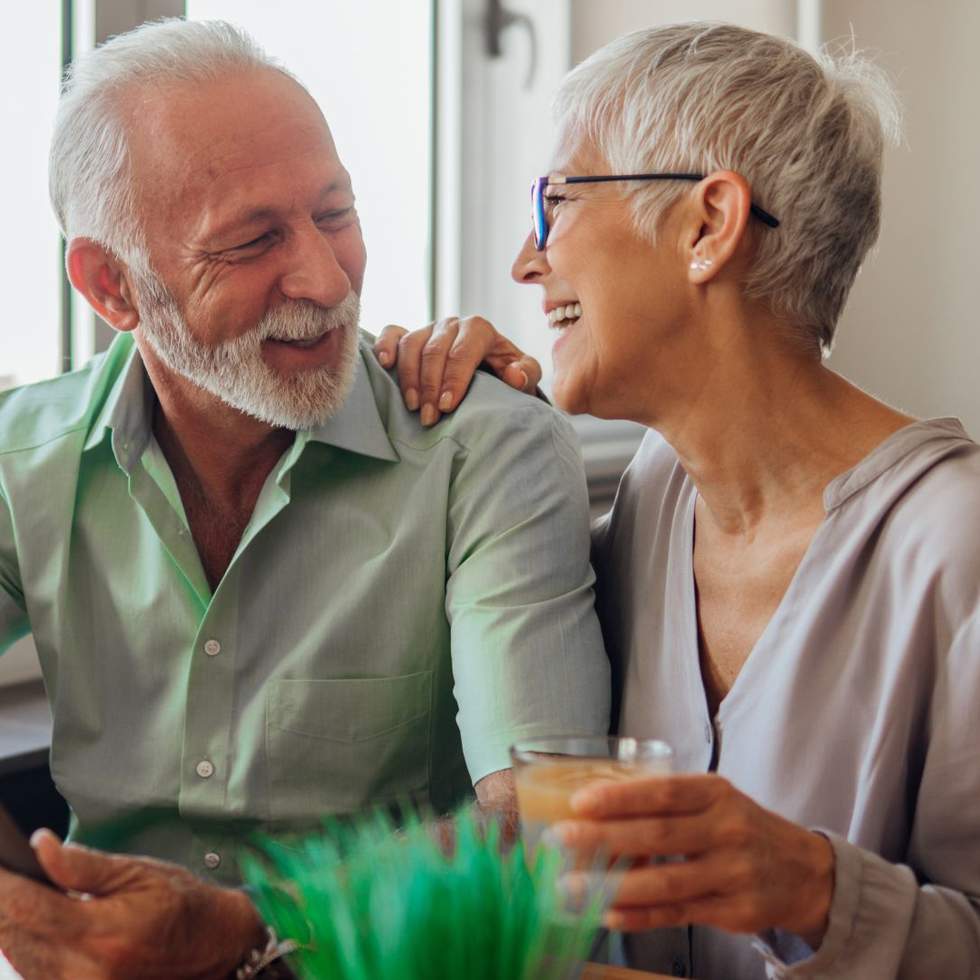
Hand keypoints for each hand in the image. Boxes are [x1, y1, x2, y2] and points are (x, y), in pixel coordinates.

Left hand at [0, 829, 265, 979]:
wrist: (210, 946)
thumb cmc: (180, 904)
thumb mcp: (139, 871)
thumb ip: (84, 864)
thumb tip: (41, 846)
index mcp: (102, 933)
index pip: (26, 908)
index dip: (3, 882)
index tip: (0, 862)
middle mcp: (82, 972)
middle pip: (13, 934)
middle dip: (6, 900)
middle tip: (11, 871)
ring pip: (17, 955)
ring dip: (13, 924)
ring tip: (28, 893)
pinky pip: (32, 971)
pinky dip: (27, 944)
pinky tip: (39, 923)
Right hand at [373, 316, 541, 425]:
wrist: (491, 368)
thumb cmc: (506, 373)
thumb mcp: (525, 374)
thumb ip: (526, 373)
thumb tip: (514, 375)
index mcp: (479, 329)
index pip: (463, 352)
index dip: (454, 379)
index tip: (448, 407)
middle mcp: (452, 325)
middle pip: (434, 351)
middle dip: (430, 387)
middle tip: (429, 418)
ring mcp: (429, 329)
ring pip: (412, 345)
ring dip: (409, 377)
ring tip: (412, 406)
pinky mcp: (410, 336)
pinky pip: (393, 333)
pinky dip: (386, 346)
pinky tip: (384, 365)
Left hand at [554, 774, 834, 944]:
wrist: (803, 871)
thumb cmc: (738, 825)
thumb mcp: (713, 799)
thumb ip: (666, 802)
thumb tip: (596, 806)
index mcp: (716, 793)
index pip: (664, 792)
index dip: (621, 797)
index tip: (580, 801)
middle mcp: (727, 830)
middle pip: (659, 836)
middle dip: (605, 838)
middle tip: (561, 839)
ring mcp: (733, 874)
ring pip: (666, 882)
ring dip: (613, 885)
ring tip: (571, 886)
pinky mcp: (734, 912)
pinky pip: (678, 914)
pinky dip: (640, 916)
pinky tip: (607, 913)